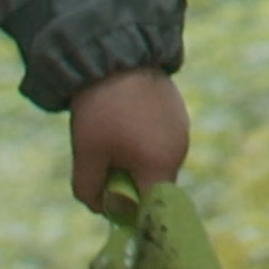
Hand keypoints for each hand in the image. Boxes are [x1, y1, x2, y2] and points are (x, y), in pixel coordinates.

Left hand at [67, 68, 190, 210]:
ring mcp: (182, 129)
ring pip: (158, 162)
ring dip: (137, 161)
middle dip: (130, 184)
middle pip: (155, 185)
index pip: (152, 209)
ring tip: (113, 136)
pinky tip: (125, 121)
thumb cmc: (100, 110)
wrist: (116, 56)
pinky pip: (162, 140)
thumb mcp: (86, 154)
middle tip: (104, 164)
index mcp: (159, 166)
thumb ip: (90, 190)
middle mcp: (179, 151)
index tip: (109, 202)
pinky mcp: (179, 112)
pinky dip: (145, 141)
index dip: (130, 212)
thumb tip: (101, 208)